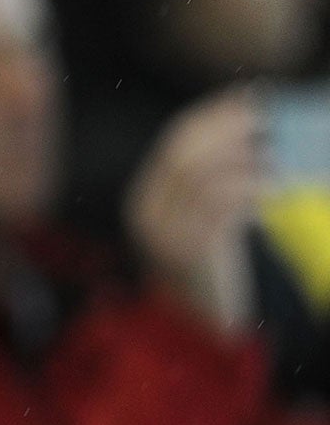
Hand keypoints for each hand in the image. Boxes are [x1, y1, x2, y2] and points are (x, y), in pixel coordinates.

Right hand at [126, 89, 264, 333]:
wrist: (198, 327)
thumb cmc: (213, 267)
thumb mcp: (207, 219)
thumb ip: (217, 182)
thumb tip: (255, 131)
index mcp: (148, 196)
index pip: (176, 139)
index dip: (214, 115)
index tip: (253, 97)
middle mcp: (147, 210)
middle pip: (182, 150)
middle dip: (227, 128)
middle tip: (269, 118)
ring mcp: (164, 232)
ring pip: (198, 175)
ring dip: (243, 158)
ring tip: (277, 156)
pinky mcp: (189, 252)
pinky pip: (218, 208)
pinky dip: (248, 190)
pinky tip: (273, 189)